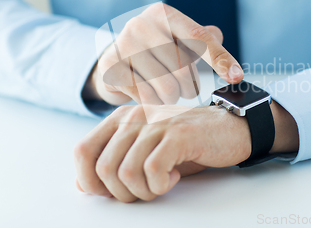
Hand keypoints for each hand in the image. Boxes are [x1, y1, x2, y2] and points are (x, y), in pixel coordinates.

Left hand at [73, 101, 298, 202]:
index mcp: (121, 118)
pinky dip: (161, 185)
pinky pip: (152, 171)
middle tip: (145, 190)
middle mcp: (134, 117)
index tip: (111, 191)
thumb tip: (83, 185)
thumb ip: (113, 162)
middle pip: (103, 168)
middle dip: (122, 193)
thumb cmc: (185, 144)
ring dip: (143, 191)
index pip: (82, 151)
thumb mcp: (144, 152)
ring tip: (161, 184)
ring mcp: (156, 124)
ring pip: (125, 172)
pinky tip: (174, 176)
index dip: (89, 180)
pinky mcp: (177, 135)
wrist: (228, 129)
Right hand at [83, 2, 243, 105]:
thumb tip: (218, 37)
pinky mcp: (112, 68)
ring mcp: (123, 45)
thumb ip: (204, 38)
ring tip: (167, 93)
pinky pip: (146, 98)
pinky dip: (154, 103)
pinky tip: (149, 96)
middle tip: (185, 89)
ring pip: (166, 87)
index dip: (220, 59)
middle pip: (183, 68)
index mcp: (163, 13)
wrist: (115, 61)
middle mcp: (141, 24)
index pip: (199, 37)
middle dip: (190, 87)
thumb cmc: (157, 50)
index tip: (237, 77)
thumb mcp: (179, 38)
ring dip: (172, 98)